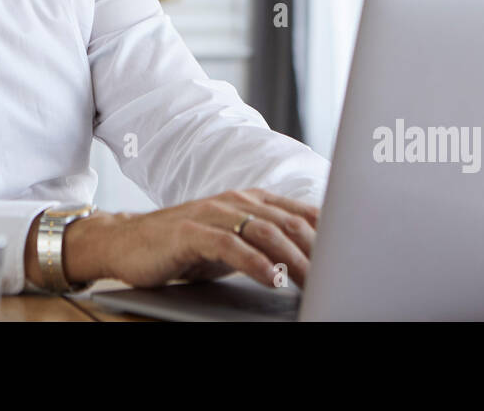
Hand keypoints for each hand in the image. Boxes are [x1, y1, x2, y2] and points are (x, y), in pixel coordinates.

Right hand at [62, 188, 318, 289]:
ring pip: (266, 232)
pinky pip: (230, 245)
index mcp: (252, 200)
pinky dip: (255, 263)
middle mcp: (236, 200)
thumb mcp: (234, 241)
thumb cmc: (186, 245)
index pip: (302, 213)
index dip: (332, 235)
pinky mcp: (191, 232)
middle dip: (320, 252)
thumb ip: (267, 244)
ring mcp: (213, 213)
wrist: (127, 241)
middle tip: (341, 277)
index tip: (355, 257)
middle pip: (290, 223)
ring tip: (315, 283)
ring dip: (294, 260)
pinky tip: (271, 279)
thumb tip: (314, 264)